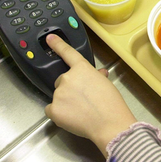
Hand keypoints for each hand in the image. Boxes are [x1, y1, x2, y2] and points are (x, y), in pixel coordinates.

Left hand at [44, 34, 136, 156]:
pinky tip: (71, 118)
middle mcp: (67, 78)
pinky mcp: (53, 109)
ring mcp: (58, 93)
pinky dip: (58, 114)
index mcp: (81, 69)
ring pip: (57, 97)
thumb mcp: (106, 84)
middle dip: (69, 89)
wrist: (109, 123)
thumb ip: (97, 77)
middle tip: (82, 100)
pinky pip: (51, 110)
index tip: (49, 38)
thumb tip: (99, 74)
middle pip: (61, 81)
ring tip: (80, 112)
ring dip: (65, 102)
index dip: (58, 44)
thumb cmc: (111, 104)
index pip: (67, 53)